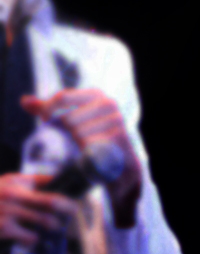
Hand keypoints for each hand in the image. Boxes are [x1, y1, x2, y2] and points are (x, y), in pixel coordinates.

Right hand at [0, 172, 77, 243]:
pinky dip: (34, 239)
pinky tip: (31, 238)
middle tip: (72, 212)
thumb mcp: (8, 183)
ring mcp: (9, 212)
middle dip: (68, 208)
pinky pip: (31, 237)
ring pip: (45, 221)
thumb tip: (56, 178)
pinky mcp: (4, 229)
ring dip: (53, 226)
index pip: (49, 182)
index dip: (65, 192)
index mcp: (16, 182)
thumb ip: (31, 181)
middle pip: (53, 201)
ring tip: (53, 227)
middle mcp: (14, 195)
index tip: (75, 200)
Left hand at [22, 89, 141, 227]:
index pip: (63, 97)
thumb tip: (24, 101)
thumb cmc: (90, 136)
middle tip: (73, 139)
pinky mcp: (119, 137)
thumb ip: (47, 110)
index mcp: (95, 94)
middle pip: (68, 119)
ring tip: (85, 146)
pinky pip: (90, 146)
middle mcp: (108, 104)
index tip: (45, 122)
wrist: (119, 159)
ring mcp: (116, 120)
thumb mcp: (69, 120)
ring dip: (77, 145)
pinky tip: (92, 153)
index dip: (48, 110)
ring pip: (78, 134)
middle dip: (66, 133)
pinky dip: (87, 153)